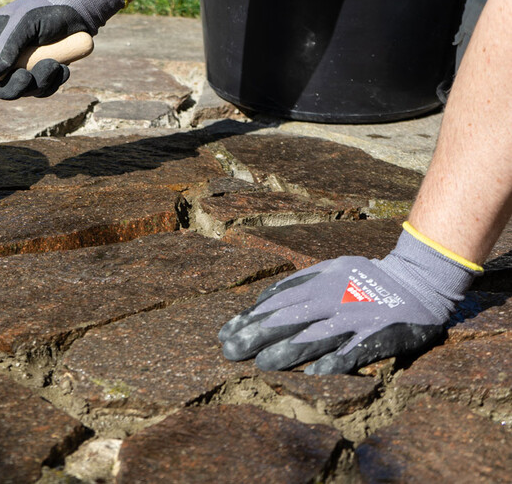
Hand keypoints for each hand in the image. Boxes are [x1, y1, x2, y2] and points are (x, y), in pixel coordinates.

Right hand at [0, 0, 126, 107]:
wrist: (77, 10)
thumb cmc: (45, 10)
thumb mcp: (25, 21)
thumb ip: (8, 45)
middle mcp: (3, 57)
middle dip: (13, 87)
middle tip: (27, 77)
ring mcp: (22, 67)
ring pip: (22, 90)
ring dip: (38, 82)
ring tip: (53, 64)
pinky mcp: (41, 73)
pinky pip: (42, 90)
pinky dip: (53, 82)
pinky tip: (63, 67)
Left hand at [219, 224, 479, 373]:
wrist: (418, 280)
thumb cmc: (366, 278)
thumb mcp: (329, 270)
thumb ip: (298, 284)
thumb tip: (262, 301)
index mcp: (319, 284)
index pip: (276, 302)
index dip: (249, 318)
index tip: (225, 333)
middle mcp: (333, 300)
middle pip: (288, 318)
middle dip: (257, 335)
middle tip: (230, 351)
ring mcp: (355, 319)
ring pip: (315, 336)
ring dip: (286, 351)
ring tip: (261, 364)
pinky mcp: (378, 336)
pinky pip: (353, 352)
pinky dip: (335, 362)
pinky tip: (314, 374)